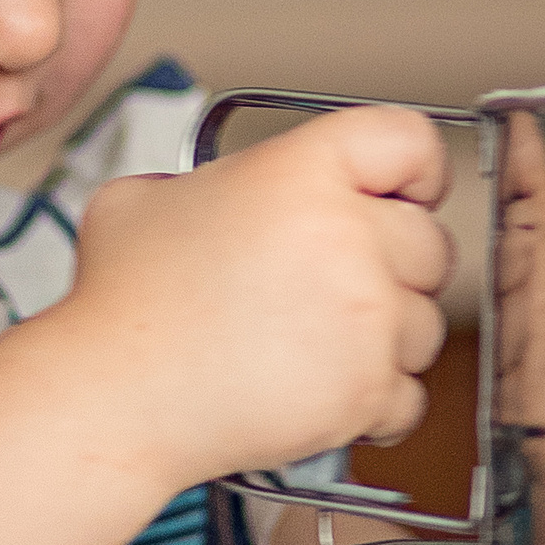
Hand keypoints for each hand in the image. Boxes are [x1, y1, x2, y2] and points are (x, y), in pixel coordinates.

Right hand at [65, 106, 453, 491]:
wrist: (114, 395)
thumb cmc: (122, 303)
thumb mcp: (144, 195)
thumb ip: (211, 177)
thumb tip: (232, 192)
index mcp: (300, 171)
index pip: (410, 141)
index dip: (415, 170)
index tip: (404, 195)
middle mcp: (345, 235)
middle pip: (431, 242)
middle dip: (392, 268)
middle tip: (333, 290)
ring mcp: (364, 316)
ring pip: (426, 323)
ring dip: (385, 340)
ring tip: (314, 346)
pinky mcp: (365, 389)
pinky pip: (410, 395)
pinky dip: (372, 403)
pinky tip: (318, 390)